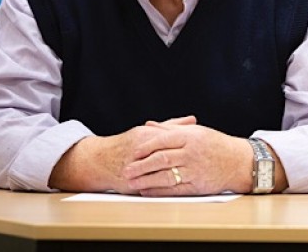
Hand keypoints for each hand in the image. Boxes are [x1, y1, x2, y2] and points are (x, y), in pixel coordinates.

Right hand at [49, 116, 198, 193]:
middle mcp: (142, 150)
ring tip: (198, 177)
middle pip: (171, 156)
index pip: (174, 138)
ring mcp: (137, 167)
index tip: (207, 148)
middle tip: (207, 165)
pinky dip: (167, 187)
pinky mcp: (133, 182)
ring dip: (180, 175)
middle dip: (189, 161)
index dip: (192, 144)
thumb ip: (171, 126)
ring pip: (163, 172)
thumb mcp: (149, 131)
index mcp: (147, 134)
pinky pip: (154, 186)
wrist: (100, 160)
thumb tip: (193, 120)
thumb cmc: (129, 144)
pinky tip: (181, 188)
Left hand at [121, 119, 254, 195]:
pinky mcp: (197, 186)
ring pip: (166, 176)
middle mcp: (192, 153)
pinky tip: (147, 191)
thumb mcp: (196, 131)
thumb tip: (149, 125)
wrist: (238, 162)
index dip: (145, 147)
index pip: (163, 140)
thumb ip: (171, 129)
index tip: (133, 152)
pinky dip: (159, 191)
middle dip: (141, 165)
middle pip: (162, 159)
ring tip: (132, 183)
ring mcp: (195, 170)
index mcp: (191, 137)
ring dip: (147, 180)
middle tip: (126, 169)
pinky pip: (175, 189)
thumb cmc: (216, 144)